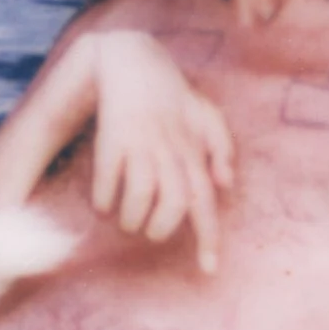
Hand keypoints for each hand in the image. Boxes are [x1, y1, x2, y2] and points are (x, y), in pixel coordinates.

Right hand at [88, 33, 235, 274]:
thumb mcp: (206, 115)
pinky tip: (102, 205)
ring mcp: (140, 144)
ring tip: (127, 222)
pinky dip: (103, 201)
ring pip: (139, 197)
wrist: (130, 60)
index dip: (208, 238)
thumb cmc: (171, 94)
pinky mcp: (111, 139)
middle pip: (173, 204)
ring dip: (131, 220)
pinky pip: (106, 181)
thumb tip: (226, 184)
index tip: (209, 270)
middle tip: (151, 232)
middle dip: (160, 229)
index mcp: (193, 151)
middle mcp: (169, 150)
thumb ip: (220, 149)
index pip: (205, 201)